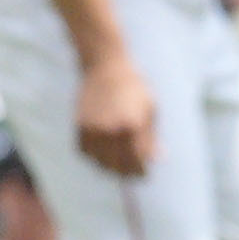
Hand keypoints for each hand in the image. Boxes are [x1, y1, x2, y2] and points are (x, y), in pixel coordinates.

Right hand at [65, 47, 161, 184]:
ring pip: (99, 162)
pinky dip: (93, 156)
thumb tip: (158, 159)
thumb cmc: (133, 86)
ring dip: (109, 166)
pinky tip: (102, 152)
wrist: (105, 66)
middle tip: (131, 172)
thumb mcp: (150, 109)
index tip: (143, 174)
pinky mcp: (80, 125)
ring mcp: (93, 129)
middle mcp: (111, 131)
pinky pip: (85, 152)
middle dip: (126, 173)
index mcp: (132, 127)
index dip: (141, 172)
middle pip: (118, 167)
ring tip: (116, 163)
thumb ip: (152, 137)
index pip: (137, 163)